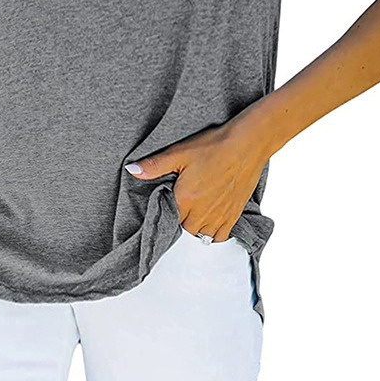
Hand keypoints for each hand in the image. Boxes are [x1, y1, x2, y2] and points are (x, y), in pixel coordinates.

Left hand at [124, 117, 269, 241]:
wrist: (248, 144)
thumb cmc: (214, 146)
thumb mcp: (179, 153)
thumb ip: (154, 165)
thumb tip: (132, 170)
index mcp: (186, 199)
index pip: (168, 219)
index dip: (165, 213)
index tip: (167, 204)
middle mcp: (202, 213)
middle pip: (184, 229)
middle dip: (180, 220)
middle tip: (181, 205)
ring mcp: (220, 216)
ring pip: (201, 235)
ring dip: (196, 227)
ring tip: (193, 213)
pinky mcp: (235, 214)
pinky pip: (220, 236)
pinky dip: (213, 233)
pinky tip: (209, 221)